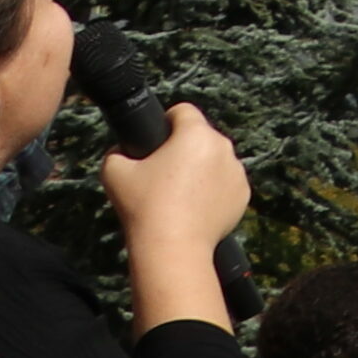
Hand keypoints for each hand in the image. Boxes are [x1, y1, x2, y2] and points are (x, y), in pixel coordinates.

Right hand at [108, 96, 249, 249]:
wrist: (173, 246)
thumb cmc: (144, 206)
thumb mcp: (114, 172)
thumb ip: (115, 152)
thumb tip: (121, 149)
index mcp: (196, 134)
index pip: (182, 111)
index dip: (164, 121)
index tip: (155, 140)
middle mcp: (223, 147)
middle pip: (199, 137)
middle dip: (182, 149)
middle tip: (161, 173)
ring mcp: (237, 171)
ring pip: (214, 160)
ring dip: (199, 169)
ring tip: (177, 193)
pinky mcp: (243, 194)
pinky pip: (225, 183)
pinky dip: (212, 189)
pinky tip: (193, 206)